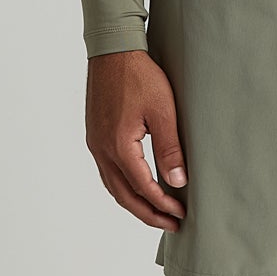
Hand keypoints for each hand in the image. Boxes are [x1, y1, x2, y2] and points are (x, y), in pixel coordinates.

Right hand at [84, 50, 188, 232]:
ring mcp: (94, 143)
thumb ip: (170, 149)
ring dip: (134, 203)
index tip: (181, 214)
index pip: (143, 188)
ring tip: (155, 212)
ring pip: (113, 186)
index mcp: (119, 146)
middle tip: (170, 224)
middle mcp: (101, 149)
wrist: (113, 51)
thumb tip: (177, 182)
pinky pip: (107, 172)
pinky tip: (136, 186)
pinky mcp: (94, 135)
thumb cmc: (139, 76)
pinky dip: (123, 187)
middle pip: (124, 195)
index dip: (163, 204)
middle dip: (148, 213)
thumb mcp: (163, 112)